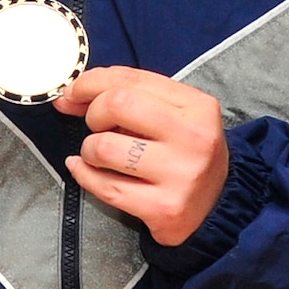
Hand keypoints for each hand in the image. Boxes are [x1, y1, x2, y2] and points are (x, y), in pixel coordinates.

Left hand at [57, 67, 229, 246]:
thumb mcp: (174, 116)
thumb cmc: (185, 154)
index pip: (131, 80)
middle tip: (96, 126)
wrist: (217, 207)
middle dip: (93, 114)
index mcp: (198, 106)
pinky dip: (85, 175)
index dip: (91, 83)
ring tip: (100, 154)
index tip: (72, 92)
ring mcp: (180, 175)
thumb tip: (71, 96)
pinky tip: (85, 169)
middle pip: (117, 104)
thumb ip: (130, 97)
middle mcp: (193, 138)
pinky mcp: (164, 208)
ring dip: (90, 150)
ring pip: (106, 148)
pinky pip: (106, 187)